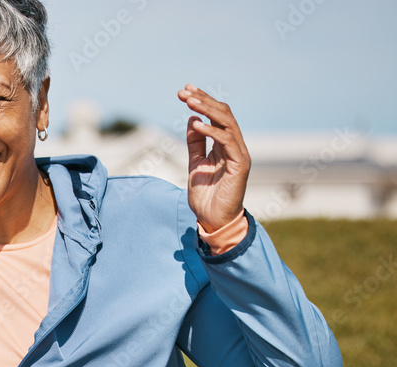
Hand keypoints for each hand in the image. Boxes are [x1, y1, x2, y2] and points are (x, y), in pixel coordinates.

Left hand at [177, 85, 251, 228]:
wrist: (213, 219)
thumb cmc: (206, 195)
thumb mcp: (195, 164)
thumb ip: (195, 143)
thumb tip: (193, 119)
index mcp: (225, 144)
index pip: (216, 115)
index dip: (202, 101)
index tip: (184, 90)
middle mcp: (234, 146)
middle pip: (223, 114)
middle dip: (203, 100)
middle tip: (184, 91)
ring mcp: (239, 154)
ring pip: (227, 123)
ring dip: (208, 110)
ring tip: (189, 101)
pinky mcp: (240, 164)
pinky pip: (227, 142)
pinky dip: (212, 131)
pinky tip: (197, 124)